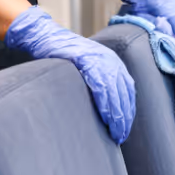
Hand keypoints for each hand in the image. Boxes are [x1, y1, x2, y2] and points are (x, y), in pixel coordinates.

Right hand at [5, 6, 135, 143]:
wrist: (47, 38)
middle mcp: (110, 59)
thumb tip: (107, 106)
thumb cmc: (64, 58)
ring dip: (116, 113)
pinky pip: (101, 84)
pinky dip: (105, 102)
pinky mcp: (87, 59)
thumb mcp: (87, 67)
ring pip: (115, 90)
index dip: (128, 110)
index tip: (125, 128)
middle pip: (124, 92)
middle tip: (120, 135)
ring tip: (115, 132)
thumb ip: (99, 81)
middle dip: (124, 116)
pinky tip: (106, 116)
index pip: (128, 89)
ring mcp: (100, 58)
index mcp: (113, 62)